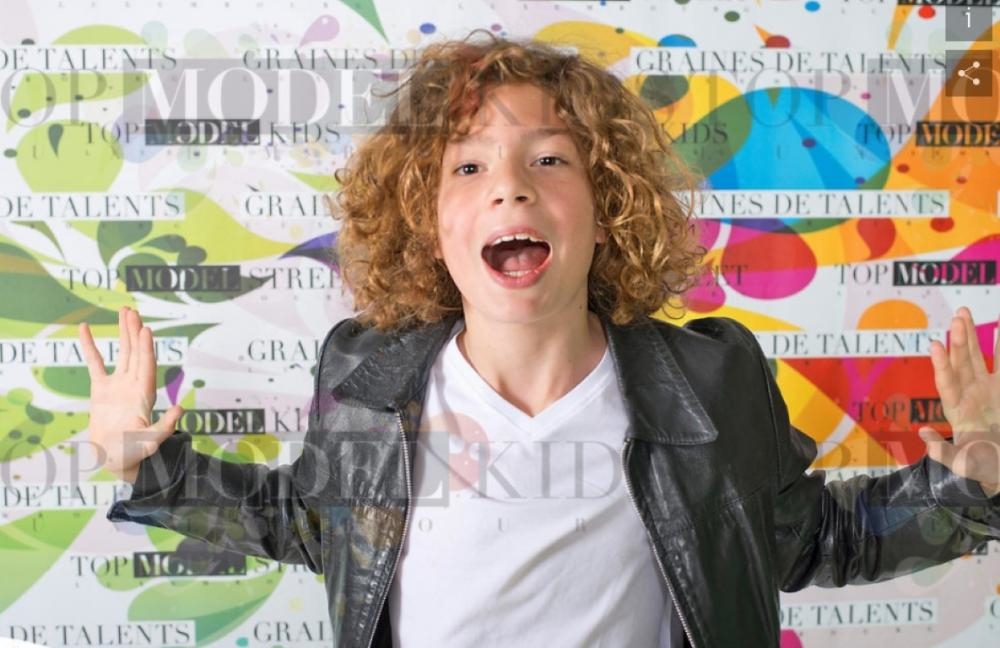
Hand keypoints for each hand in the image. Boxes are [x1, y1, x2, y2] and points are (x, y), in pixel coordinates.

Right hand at [79, 306, 182, 482]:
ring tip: (124, 311)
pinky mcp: (101, 390)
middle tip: (132, 310)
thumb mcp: (151, 441)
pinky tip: (84, 328)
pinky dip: (90, 346)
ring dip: (123, 332)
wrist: (116, 459)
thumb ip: (165, 426)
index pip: (146, 366)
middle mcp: (133, 385)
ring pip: (122, 353)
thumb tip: (181, 408)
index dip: (146, 348)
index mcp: (144, 395)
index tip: (145, 329)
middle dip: (135, 332)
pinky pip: (95, 363)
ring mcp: (118, 385)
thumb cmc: (135, 453)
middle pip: (136, 353)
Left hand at [919, 308, 999, 497]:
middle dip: (958, 340)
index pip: (946, 384)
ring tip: (964, 312)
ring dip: (971, 336)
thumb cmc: (982, 469)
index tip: (935, 344)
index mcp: (958, 412)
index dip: (941, 365)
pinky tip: (999, 327)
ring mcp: (986, 390)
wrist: (999, 467)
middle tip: (957, 317)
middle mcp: (969, 395)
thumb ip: (946, 454)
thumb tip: (924, 435)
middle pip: (960, 364)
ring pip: (976, 358)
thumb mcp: (965, 465)